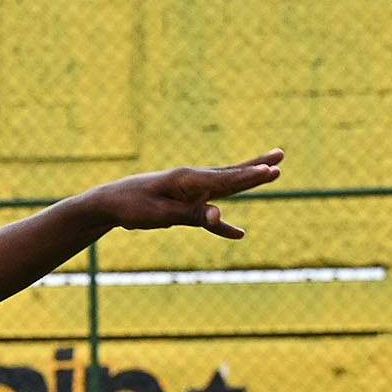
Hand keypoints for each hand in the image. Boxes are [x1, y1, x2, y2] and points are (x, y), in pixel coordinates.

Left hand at [89, 151, 283, 239]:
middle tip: (280, 157)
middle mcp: (193, 181)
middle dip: (256, 168)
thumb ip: (192, 215)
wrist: (110, 203)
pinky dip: (222, 225)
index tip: (273, 170)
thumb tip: (220, 217)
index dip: (250, 176)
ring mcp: (190, 192)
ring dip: (247, 180)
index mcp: (188, 179)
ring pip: (224, 187)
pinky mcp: (184, 205)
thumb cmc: (133, 206)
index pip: (225, 178)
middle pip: (231, 175)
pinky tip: (238, 234)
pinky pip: (208, 215)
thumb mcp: (161, 214)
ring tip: (271, 169)